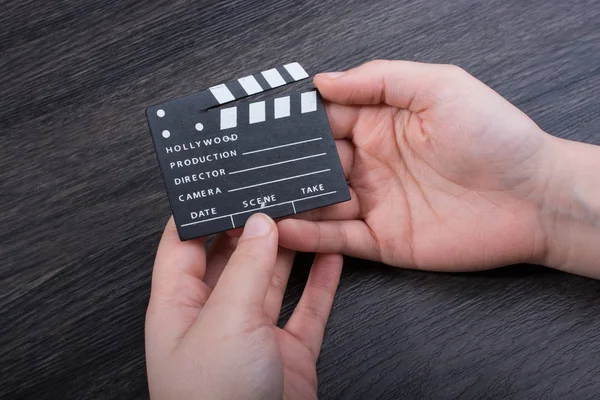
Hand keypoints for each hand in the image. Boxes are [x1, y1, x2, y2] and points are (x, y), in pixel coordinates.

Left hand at [145, 213, 341, 399]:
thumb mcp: (224, 322)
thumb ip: (244, 270)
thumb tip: (260, 224)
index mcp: (179, 307)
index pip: (183, 246)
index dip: (202, 215)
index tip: (223, 186)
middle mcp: (215, 317)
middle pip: (233, 258)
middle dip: (253, 226)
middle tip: (274, 194)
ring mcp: (253, 335)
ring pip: (271, 279)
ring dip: (289, 249)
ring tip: (304, 215)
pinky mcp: (287, 353)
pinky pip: (307, 308)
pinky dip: (320, 283)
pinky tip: (330, 257)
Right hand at [278, 60, 555, 270]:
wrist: (534, 198)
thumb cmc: (495, 136)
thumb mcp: (439, 87)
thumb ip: (380, 80)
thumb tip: (323, 81)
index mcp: (382, 124)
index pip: (326, 120)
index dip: (295, 121)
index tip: (260, 123)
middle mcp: (372, 163)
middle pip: (316, 162)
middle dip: (282, 164)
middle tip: (245, 166)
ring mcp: (375, 202)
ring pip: (320, 202)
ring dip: (288, 200)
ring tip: (252, 200)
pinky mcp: (382, 239)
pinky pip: (337, 238)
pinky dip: (309, 236)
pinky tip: (284, 227)